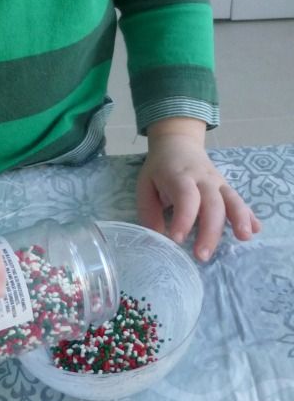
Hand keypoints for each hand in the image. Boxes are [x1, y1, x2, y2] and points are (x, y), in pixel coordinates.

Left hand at [137, 118, 260, 261]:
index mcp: (179, 176)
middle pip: (212, 204)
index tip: (177, 239)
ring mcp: (217, 182)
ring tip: (244, 238)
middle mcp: (202, 179)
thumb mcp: (145, 185)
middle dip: (209, 231)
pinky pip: (239, 201)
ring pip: (232, 200)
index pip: (186, 197)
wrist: (178, 143)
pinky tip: (255, 229)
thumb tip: (157, 238)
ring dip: (239, 219)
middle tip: (202, 256)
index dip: (183, 218)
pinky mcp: (226, 187)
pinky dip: (248, 215)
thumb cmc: (159, 169)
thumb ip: (149, 211)